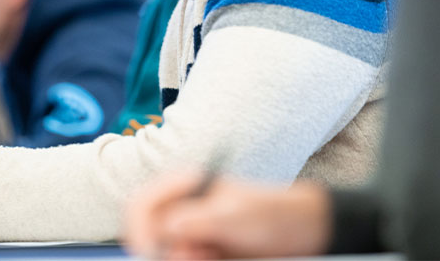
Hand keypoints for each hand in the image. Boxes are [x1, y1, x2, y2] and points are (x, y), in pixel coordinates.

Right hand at [124, 172, 332, 259]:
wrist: (301, 234)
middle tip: (195, 257)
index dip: (138, 229)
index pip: (141, 204)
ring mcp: (190, 232)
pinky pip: (181, 260)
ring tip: (211, 257)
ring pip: (164, 254)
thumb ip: (198, 220)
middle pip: (147, 235)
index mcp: (184, 187)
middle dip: (163, 252)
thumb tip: (165, 228)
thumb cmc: (271, 213)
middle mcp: (182, 208)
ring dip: (181, 260)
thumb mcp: (234, 215)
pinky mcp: (200, 252)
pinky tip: (214, 260)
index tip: (150, 252)